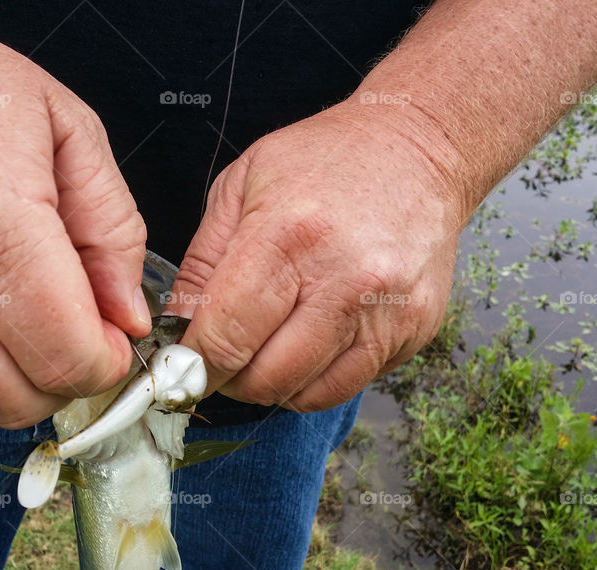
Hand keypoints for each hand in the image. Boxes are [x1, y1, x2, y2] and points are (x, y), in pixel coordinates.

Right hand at [0, 1, 149, 428]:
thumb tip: (130, 317)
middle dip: (65, 384)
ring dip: (13, 394)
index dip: (106, 365)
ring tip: (26, 343)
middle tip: (72, 342)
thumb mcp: (68, 131)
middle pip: (20, 399)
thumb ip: (115, 232)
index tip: (111, 342)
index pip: (67, 357)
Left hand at [168, 100, 465, 411]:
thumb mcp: (240, 186)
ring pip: (307, 394)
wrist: (420, 147)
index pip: (226, 336)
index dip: (192, 366)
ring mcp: (387, 311)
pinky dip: (315, 380)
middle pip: (266, 378)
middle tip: (221, 360)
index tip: (179, 370)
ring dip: (273, 385)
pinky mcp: (414, 330)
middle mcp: (344, 281)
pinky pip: (348, 386)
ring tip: (264, 350)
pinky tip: (307, 345)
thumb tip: (176, 330)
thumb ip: (201, 264)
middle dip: (230, 380)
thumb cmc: (323, 160)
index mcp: (289, 237)